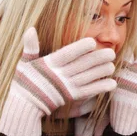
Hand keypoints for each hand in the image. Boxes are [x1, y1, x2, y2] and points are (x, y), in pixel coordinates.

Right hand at [0, 27, 116, 135]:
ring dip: (101, 72)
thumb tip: (30, 29)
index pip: (67, 54)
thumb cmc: (25, 81)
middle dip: (98, 59)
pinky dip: (100, 88)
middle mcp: (60, 75)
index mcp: (49, 64)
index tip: (92, 42)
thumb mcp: (24, 62)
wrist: (24, 106)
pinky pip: (88, 91)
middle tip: (111, 53)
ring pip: (88, 77)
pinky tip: (112, 84)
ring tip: (112, 66)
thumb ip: (30, 46)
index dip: (80, 48)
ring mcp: (66, 87)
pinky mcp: (71, 97)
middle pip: (82, 65)